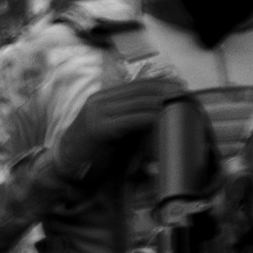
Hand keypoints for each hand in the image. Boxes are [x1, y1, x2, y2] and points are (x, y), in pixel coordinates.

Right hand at [42, 76, 178, 199]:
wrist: (64, 169)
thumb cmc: (91, 153)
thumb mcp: (113, 130)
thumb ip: (130, 118)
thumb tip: (160, 113)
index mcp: (102, 98)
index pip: (139, 84)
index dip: (163, 84)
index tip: (183, 88)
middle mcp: (99, 101)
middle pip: (142, 90)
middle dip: (168, 93)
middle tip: (189, 98)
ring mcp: (97, 113)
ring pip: (140, 102)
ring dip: (165, 105)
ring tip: (183, 108)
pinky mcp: (99, 128)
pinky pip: (133, 119)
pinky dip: (152, 119)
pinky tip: (166, 121)